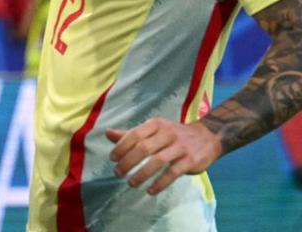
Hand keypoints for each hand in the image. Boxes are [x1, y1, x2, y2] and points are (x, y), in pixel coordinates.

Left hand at [107, 118, 221, 194]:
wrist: (207, 137)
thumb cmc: (173, 135)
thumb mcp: (153, 130)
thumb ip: (131, 134)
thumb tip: (107, 133)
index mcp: (156, 124)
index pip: (135, 134)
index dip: (121, 146)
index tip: (112, 158)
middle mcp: (168, 133)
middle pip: (144, 148)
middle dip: (128, 162)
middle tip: (117, 172)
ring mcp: (180, 147)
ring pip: (157, 162)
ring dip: (142, 174)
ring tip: (131, 183)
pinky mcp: (190, 161)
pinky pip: (172, 174)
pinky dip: (160, 183)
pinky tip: (150, 190)